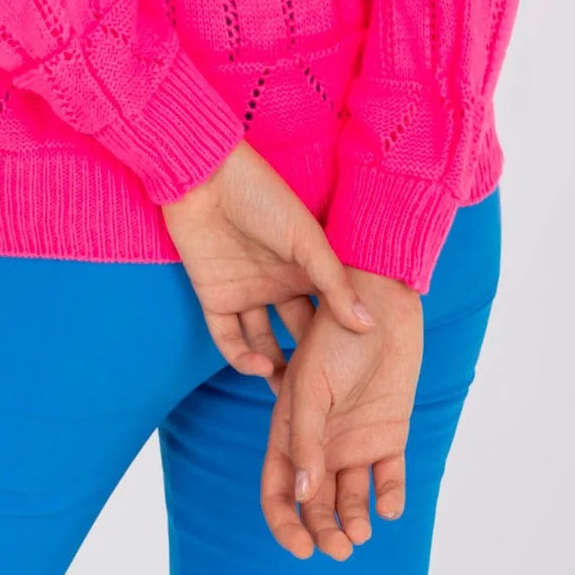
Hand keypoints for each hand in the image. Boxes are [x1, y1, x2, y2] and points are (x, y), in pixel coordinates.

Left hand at [160, 141, 375, 379]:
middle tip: (322, 399)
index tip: (357, 373)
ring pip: (261, 342)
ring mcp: (245, 291)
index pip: (326, 313)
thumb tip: (368, 327)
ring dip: (274, 369)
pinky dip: (241, 358)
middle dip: (307, 367)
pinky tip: (261, 368)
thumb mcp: (307, 240)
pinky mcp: (213, 296)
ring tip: (288, 393)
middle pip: (295, 334)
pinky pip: (228, 337)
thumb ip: (334, 284)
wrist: (205, 175)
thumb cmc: (262, 196)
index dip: (340, 342)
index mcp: (304, 268)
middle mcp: (276, 283)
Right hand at [258, 267, 422, 559]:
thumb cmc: (335, 336)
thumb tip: (300, 493)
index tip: (301, 547)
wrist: (381, 305)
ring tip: (362, 533)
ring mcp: (355, 440)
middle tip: (340, 548)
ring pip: (350, 498)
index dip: (283, 521)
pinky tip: (389, 507)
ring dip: (353, 521)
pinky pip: (388, 477)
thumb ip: (304, 438)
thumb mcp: (310, 385)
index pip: (278, 486)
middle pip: (314, 503)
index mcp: (289, 427)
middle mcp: (320, 441)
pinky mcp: (389, 436)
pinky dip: (389, 497)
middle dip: (322, 531)